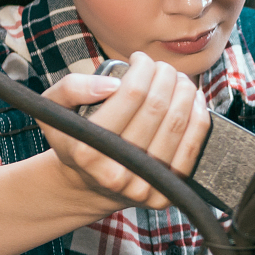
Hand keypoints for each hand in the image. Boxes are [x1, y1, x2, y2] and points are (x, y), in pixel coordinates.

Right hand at [40, 52, 210, 211]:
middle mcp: (116, 171)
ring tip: (178, 79)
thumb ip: (71, 88)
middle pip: (157, 107)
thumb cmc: (75, 139)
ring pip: (177, 124)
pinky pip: (192, 148)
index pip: (131, 94)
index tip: (141, 59)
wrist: (89, 185)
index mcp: (88, 149)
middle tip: (162, 67)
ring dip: (184, 92)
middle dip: (166, 76)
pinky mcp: (165, 195)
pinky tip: (193, 100)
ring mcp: (142, 186)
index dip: (143, 68)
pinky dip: (199, 117)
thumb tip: (111, 84)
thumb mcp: (55, 110)